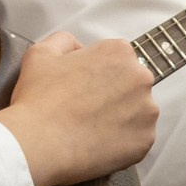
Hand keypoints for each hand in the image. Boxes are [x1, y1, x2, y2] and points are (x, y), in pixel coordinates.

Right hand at [0, 32, 156, 185]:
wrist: (40, 144)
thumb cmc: (39, 99)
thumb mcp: (41, 53)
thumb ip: (63, 41)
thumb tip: (76, 48)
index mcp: (118, 53)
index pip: (115, 57)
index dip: (95, 70)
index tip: (81, 85)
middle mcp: (140, 78)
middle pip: (130, 83)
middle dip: (111, 92)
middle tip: (84, 106)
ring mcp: (146, 111)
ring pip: (136, 111)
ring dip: (119, 116)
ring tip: (89, 126)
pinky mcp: (145, 141)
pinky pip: (136, 139)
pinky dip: (120, 141)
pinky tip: (96, 141)